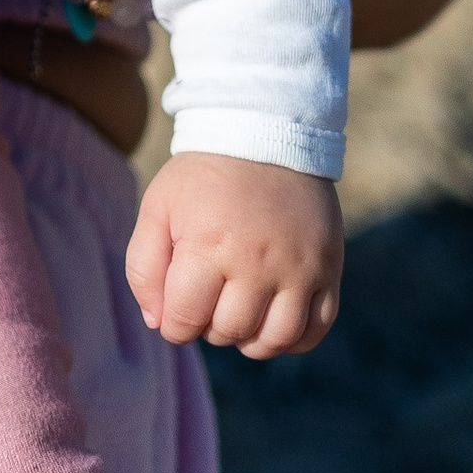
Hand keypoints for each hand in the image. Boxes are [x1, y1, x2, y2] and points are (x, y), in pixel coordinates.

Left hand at [127, 153, 341, 355]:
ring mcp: (298, 269)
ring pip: (274, 339)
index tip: (176, 307)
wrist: (264, 133)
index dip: (174, 322)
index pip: (184, 319)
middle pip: (229, 331)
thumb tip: (159, 322)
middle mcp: (257, 263)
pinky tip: (273, 319)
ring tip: (238, 312)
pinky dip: (293, 339)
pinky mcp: (327, 270)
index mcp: (208, 245)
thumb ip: (144, 267)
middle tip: (208, 298)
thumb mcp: (158, 206)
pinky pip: (315, 330)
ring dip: (249, 339)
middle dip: (209, 326)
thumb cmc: (204, 176)